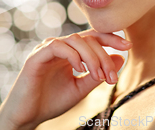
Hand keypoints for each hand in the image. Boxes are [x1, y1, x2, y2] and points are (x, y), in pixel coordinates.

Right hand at [0, 29, 132, 129]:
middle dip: (103, 55)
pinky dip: (72, 55)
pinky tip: (80, 69)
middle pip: (87, 38)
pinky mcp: (36, 57)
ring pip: (74, 40)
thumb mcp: (81, 88)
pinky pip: (57, 46)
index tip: (128, 47)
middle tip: (111, 76)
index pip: (92, 38)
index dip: (110, 39)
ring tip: (98, 75)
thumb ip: (98, 73)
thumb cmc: (51, 102)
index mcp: (69, 52)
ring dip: (91, 56)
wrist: (27, 116)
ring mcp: (46, 50)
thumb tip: (120, 58)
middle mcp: (58, 47)